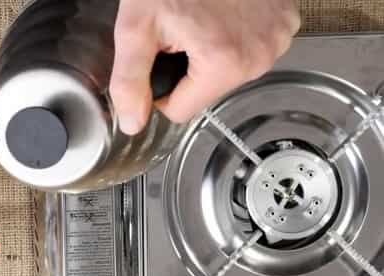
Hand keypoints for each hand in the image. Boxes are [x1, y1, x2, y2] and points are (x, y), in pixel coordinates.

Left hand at [110, 0, 300, 133]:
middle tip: (182, 28)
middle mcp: (259, 57)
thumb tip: (132, 123)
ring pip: (228, 73)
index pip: (179, 111)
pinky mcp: (286, 22)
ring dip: (211, 53)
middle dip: (188, 68)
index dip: (161, 88)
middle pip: (206, 92)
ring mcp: (277, 38)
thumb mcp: (136, 27)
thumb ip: (130, 81)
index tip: (160, 55)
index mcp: (224, 64)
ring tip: (203, 16)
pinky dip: (234, 36)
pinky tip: (224, 11)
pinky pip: (250, 49)